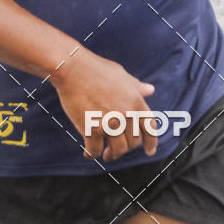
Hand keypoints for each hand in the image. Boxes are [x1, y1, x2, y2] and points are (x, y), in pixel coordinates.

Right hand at [52, 47, 157, 161]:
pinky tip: (88, 153)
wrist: (72, 68)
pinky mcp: (92, 129)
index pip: (150, 128)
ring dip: (112, 155)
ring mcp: (110, 123)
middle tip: (117, 148)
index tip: (149, 151)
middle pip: (133, 142)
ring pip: (118, 151)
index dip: (151, 142)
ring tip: (106, 155)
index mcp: (135, 101)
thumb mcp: (121, 75)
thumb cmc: (95, 69)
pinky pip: (95, 151)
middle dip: (126, 148)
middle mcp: (126, 114)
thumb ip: (136, 87)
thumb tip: (150, 90)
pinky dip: (92, 154)